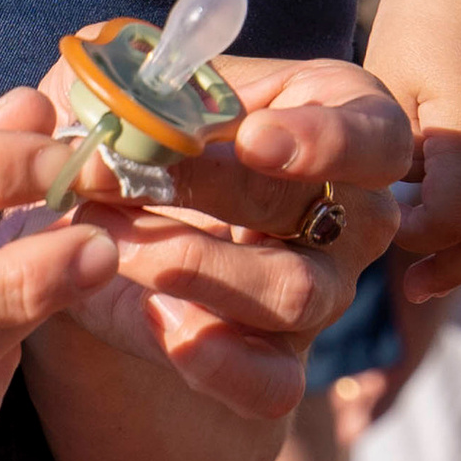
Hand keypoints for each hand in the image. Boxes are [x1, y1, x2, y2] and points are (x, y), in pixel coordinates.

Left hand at [28, 53, 408, 420]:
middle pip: (326, 211)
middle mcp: (350, 210)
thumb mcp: (113, 89)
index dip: (326, 138)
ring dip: (193, 263)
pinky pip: (276, 383)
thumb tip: (118, 92)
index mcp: (332, 119)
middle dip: (210, 189)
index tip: (252, 139)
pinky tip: (163, 324)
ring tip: (107, 238)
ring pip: (297, 292)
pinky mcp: (277, 362)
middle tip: (117, 175)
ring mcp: (323, 291)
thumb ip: (120, 77)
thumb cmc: (118, 135)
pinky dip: (219, 360)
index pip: (374, 133)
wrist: (85, 231)